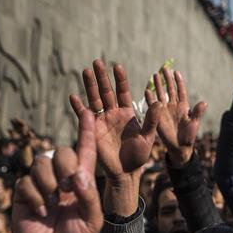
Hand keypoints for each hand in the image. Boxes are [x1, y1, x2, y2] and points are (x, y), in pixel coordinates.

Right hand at [10, 107, 102, 232]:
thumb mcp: (92, 220)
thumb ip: (89, 197)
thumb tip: (77, 175)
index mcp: (83, 181)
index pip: (85, 151)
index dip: (87, 132)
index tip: (89, 113)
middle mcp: (62, 177)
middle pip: (61, 152)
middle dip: (65, 168)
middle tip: (67, 189)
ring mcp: (42, 183)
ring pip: (41, 164)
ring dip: (49, 185)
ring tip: (53, 205)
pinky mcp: (25, 192)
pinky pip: (27, 182)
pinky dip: (35, 198)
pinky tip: (40, 213)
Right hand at [69, 59, 160, 179]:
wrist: (125, 172)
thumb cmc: (139, 156)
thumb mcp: (148, 137)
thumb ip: (152, 120)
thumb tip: (158, 102)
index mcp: (127, 113)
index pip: (123, 92)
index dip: (120, 80)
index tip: (117, 66)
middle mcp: (113, 114)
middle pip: (106, 92)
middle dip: (102, 77)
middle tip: (97, 61)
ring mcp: (102, 121)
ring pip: (95, 100)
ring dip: (90, 86)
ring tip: (86, 71)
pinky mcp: (93, 130)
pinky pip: (84, 116)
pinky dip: (78, 107)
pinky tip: (73, 97)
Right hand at [147, 68, 207, 167]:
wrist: (180, 147)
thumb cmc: (189, 136)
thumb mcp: (194, 123)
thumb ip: (198, 112)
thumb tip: (204, 102)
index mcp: (184, 107)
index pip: (181, 91)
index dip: (179, 81)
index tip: (176, 72)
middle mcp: (174, 106)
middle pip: (170, 89)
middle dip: (167, 79)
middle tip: (164, 68)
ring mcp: (165, 110)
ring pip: (161, 94)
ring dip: (158, 85)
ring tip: (154, 75)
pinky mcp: (158, 116)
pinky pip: (153, 105)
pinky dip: (150, 98)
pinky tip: (147, 90)